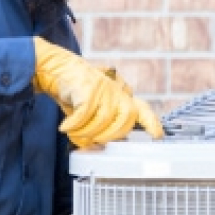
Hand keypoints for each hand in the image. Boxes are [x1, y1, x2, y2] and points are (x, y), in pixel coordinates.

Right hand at [32, 37, 162, 146]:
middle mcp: (116, 91)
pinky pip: (84, 114)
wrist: (57, 68)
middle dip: (110, 135)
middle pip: (124, 119)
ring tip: (74, 133)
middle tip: (93, 140)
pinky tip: (65, 127)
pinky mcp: (88, 87)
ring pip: (103, 120)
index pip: (142, 109)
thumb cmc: (77, 92)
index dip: (151, 123)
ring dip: (86, 132)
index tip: (157, 136)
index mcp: (121, 96)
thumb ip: (101, 125)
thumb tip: (98, 146)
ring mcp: (103, 88)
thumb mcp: (93, 108)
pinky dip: (74, 125)